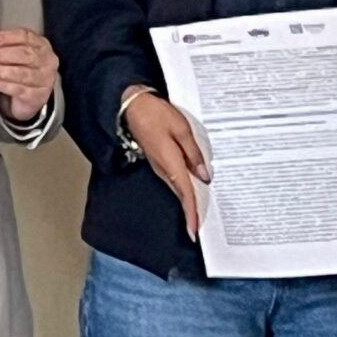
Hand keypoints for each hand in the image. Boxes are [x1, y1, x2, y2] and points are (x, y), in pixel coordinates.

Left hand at [0, 27, 58, 123]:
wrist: (33, 95)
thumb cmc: (23, 69)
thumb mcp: (18, 53)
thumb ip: (5, 47)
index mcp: (41, 44)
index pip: (24, 36)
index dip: (3, 38)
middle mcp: (46, 60)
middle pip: (22, 54)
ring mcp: (44, 79)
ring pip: (19, 73)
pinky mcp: (37, 95)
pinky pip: (17, 88)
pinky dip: (0, 84)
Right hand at [122, 88, 208, 239]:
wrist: (131, 105)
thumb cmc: (156, 113)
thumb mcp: (182, 129)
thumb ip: (194, 153)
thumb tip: (204, 175)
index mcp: (171, 162)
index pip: (185, 193)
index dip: (191, 213)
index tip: (194, 231)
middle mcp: (163, 168)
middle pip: (181, 195)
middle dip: (190, 212)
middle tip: (198, 228)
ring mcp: (158, 165)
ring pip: (177, 188)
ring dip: (187, 201)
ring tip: (197, 215)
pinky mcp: (158, 160)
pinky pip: (173, 179)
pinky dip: (182, 188)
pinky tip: (191, 188)